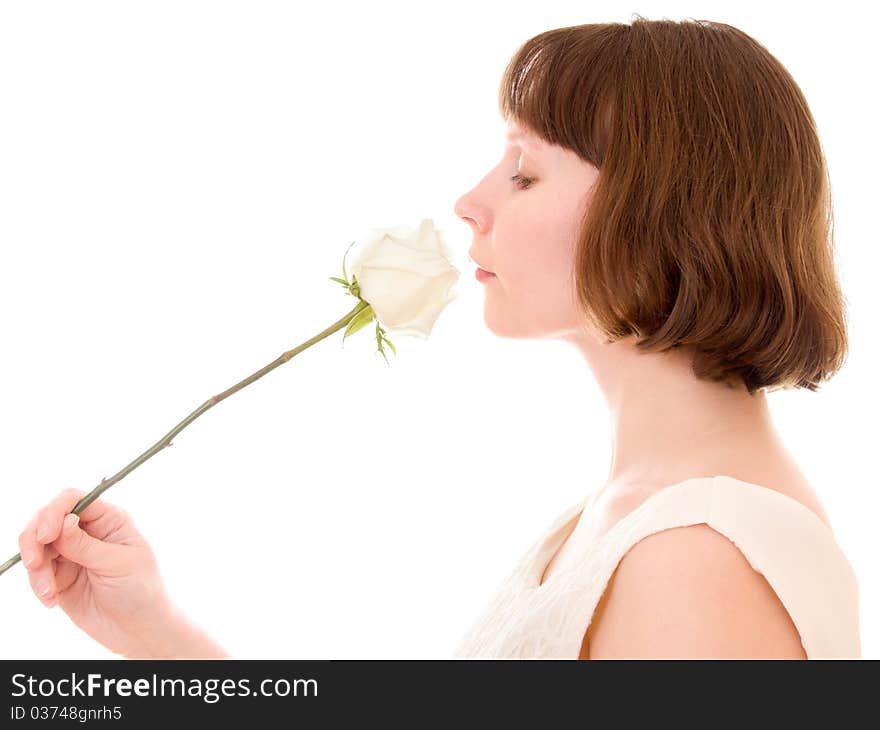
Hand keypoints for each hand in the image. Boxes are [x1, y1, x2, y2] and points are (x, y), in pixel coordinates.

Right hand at [18, 488, 175, 656]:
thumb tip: (63, 522)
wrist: (139, 629)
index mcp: (110, 519)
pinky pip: (37, 572)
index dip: (54, 512)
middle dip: (34, 539)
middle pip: (47, 520)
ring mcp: (72, 553)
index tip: (46, 535)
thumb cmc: (141, 591)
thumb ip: (85, 545)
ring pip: (38, 547)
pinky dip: (38, 585)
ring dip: (37, 569)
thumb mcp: (118, 565)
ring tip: (49, 593)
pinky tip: (52, 601)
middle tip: (34, 564)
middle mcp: (88, 531)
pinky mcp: (60, 576)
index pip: (73, 500)